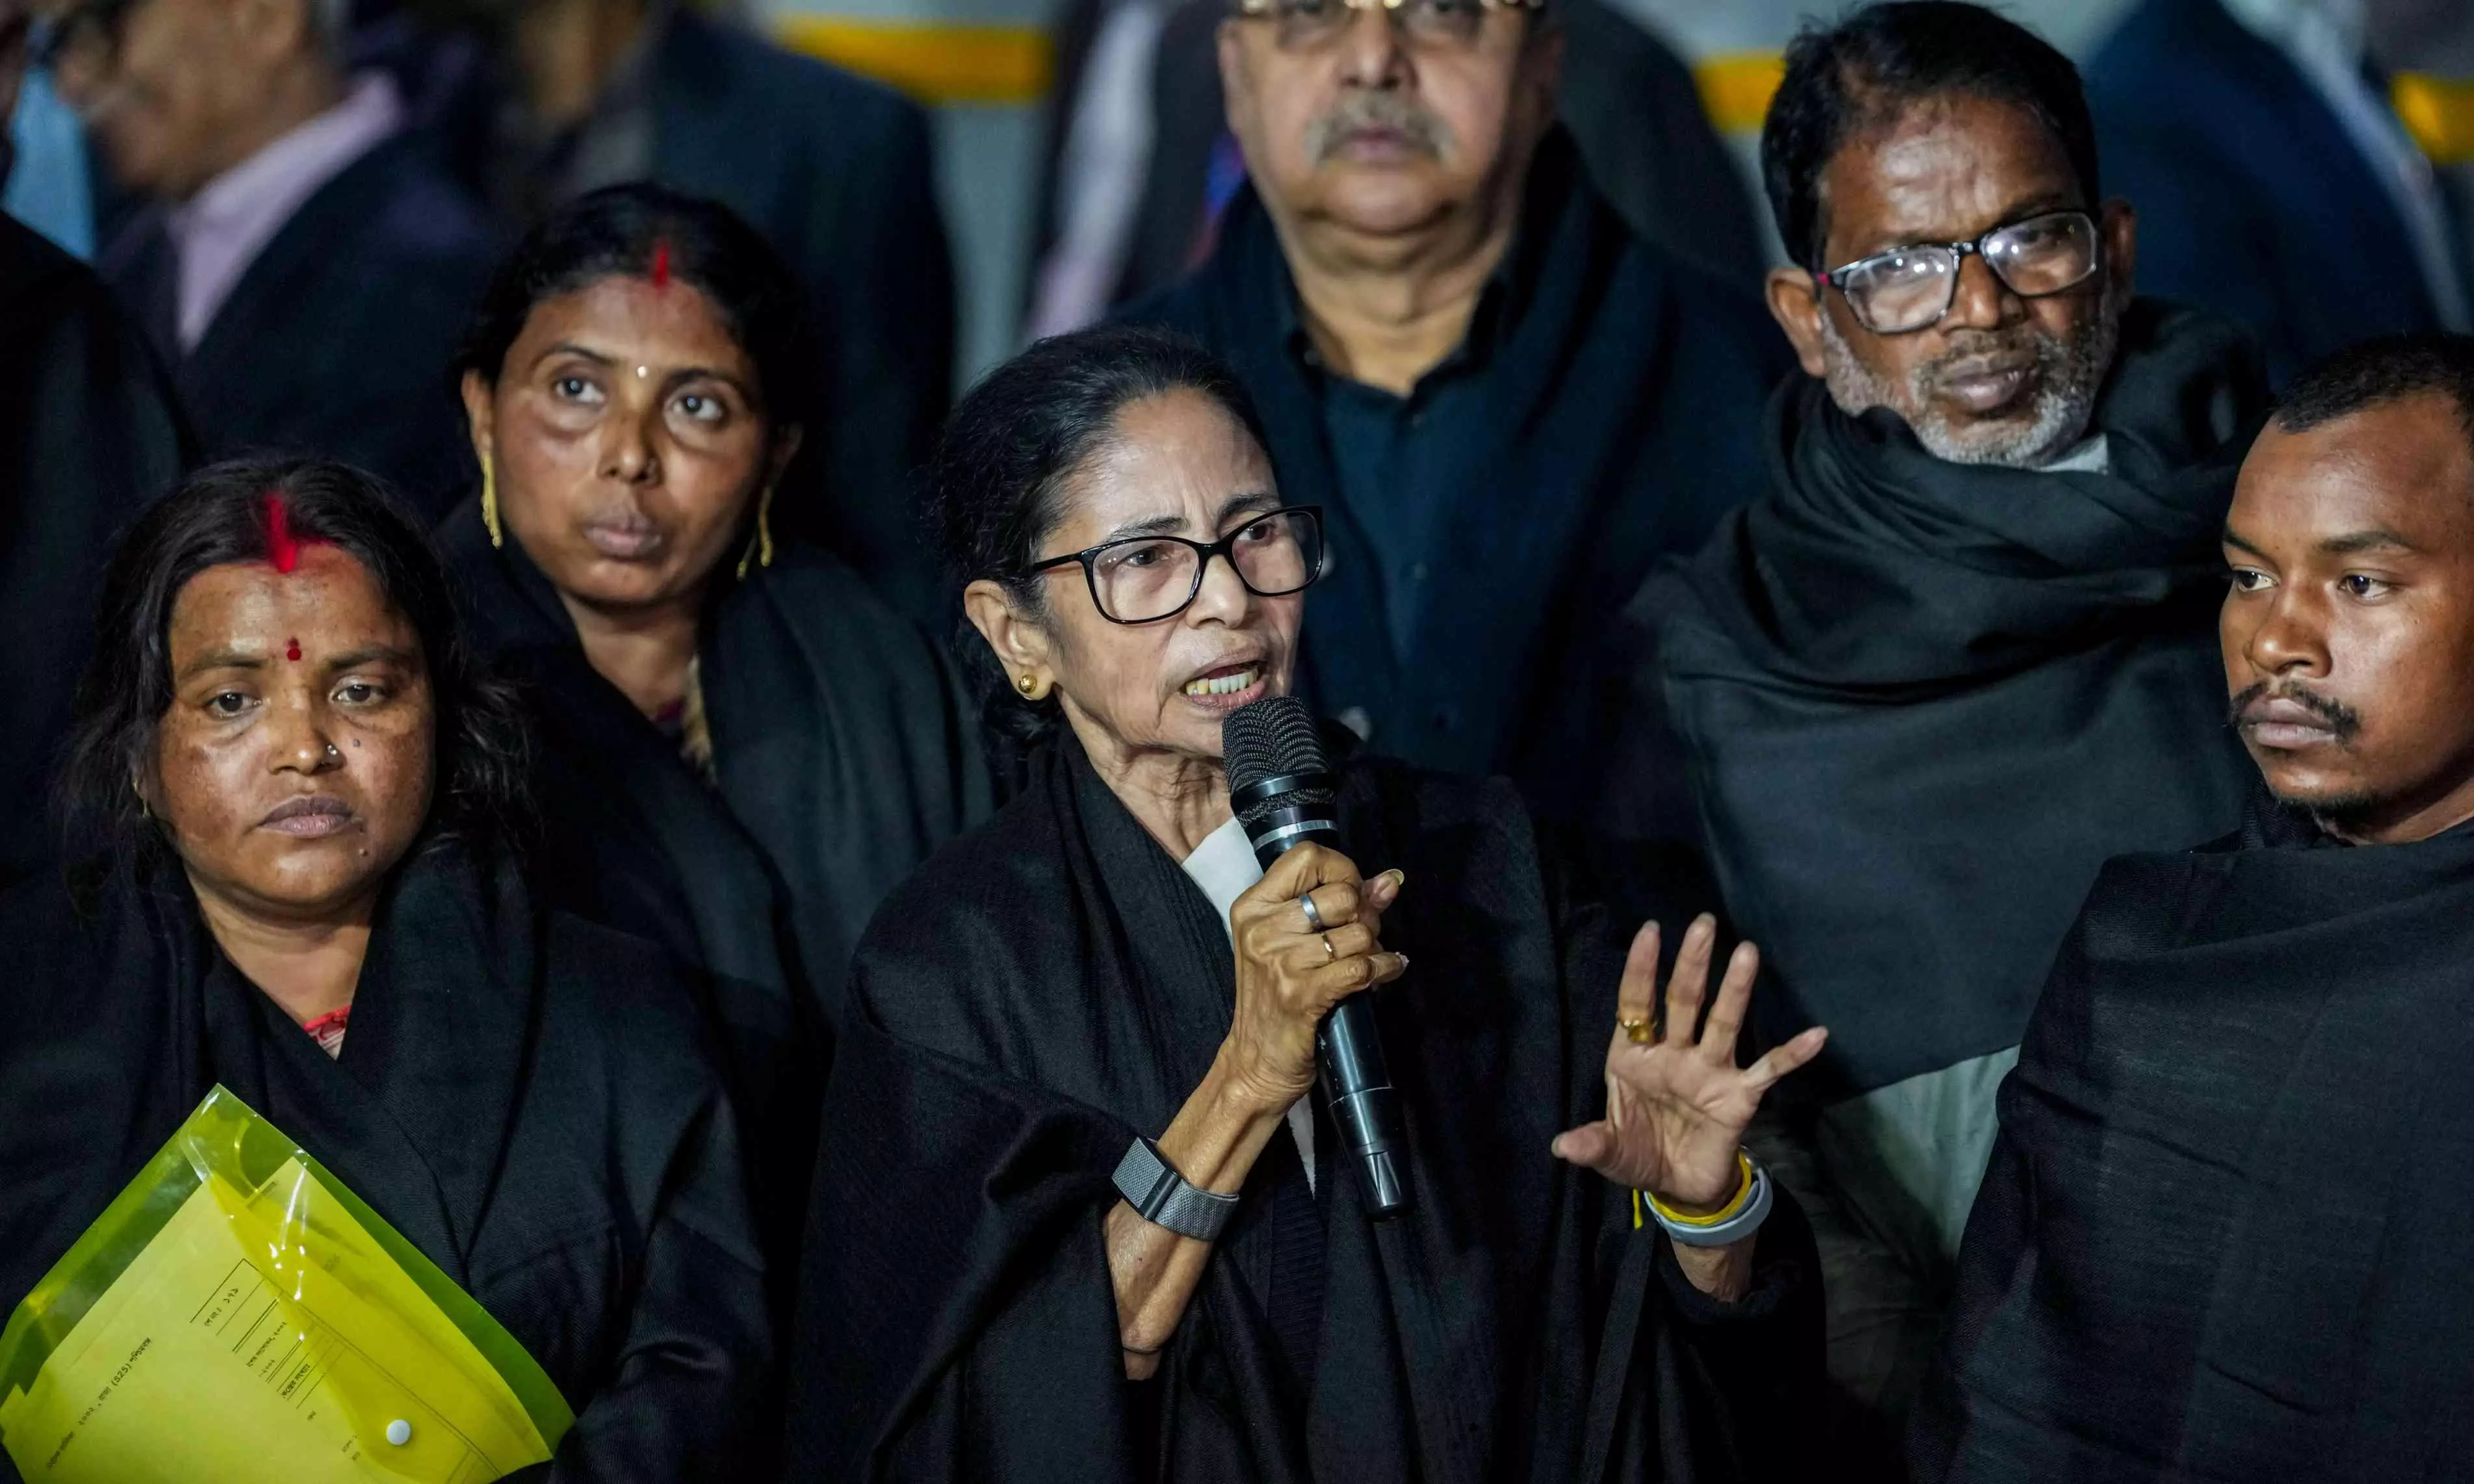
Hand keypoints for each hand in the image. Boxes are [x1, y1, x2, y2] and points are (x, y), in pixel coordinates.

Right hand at [1220, 843, 1407, 1113]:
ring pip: (1357, 933)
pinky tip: (1386, 971)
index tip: (1352, 893)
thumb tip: (1391, 880)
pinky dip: (1384, 968)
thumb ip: (1340, 906)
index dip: (1342, 869)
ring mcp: (1279, 961)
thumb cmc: (1276, 997)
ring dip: (1373, 947)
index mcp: (1254, 906)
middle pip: (1341, 894)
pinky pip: (1362, 967)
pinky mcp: (1301, 994)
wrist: (1257, 1062)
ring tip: (1365, 960)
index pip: (1307, 856)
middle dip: (1364, 915)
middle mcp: (1262, 928)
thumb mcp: (1292, 943)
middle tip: (1361, 937)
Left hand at [1551, 915, 1825, 1210]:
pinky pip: (1769, 1070)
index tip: (1650, 931)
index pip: (1637, 1004)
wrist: (1680, 1188)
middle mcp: (1674, 1054)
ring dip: (1735, 990)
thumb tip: (1564, 1147)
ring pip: (1724, 1022)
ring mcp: (1710, 1071)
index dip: (1641, 969)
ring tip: (1746, 951)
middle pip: (1684, 1001)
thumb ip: (1593, 1144)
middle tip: (1703, 923)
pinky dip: (1792, 1054)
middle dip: (1692, 963)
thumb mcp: (1611, 1152)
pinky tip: (1816, 1034)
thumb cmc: (1639, 1155)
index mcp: (1635, 1057)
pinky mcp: (1739, 1096)